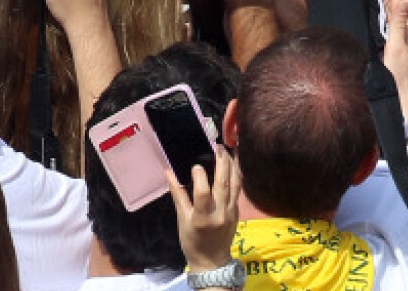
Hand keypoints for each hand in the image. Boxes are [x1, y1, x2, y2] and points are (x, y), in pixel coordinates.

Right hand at [167, 147, 240, 271]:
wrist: (212, 261)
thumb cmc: (192, 241)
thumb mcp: (182, 220)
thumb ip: (178, 195)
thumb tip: (169, 172)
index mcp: (202, 217)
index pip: (203, 192)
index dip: (200, 176)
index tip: (196, 164)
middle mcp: (219, 213)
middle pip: (223, 183)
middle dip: (222, 162)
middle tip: (217, 146)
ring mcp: (231, 212)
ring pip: (235, 184)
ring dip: (232, 165)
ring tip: (227, 150)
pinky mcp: (238, 211)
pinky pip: (238, 189)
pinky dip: (236, 175)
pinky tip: (232, 164)